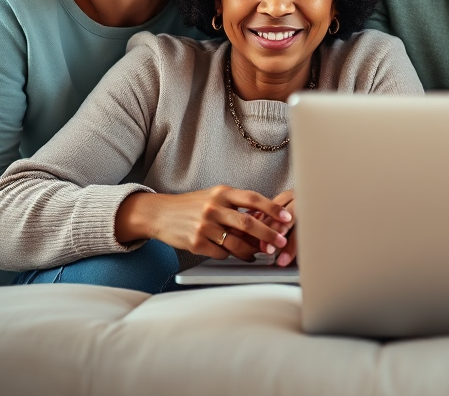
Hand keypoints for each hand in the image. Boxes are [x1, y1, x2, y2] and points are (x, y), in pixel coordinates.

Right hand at [115, 186, 293, 261]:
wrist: (160, 213)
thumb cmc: (193, 205)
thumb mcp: (214, 196)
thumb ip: (236, 204)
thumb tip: (263, 218)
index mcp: (222, 192)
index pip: (253, 199)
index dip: (272, 209)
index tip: (287, 218)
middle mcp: (214, 208)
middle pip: (248, 222)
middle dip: (268, 234)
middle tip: (281, 242)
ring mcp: (204, 226)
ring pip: (236, 242)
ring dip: (252, 250)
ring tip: (261, 254)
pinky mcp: (195, 243)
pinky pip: (221, 253)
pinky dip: (232, 255)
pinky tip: (238, 255)